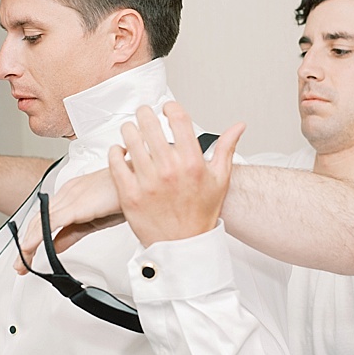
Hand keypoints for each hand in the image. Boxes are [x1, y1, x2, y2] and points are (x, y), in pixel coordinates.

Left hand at [15, 168, 125, 273]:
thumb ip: (73, 233)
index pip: (45, 218)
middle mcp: (68, 193)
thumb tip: (56, 246)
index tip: (29, 254)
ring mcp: (70, 197)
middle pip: (38, 220)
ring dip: (28, 244)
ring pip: (39, 222)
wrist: (143, 179)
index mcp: (73, 193)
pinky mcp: (75, 205)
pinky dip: (36, 237)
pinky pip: (49, 223)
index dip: (34, 237)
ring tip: (22, 262)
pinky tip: (30, 249)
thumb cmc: (127, 194)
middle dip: (26, 243)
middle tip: (21, 263)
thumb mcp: (96, 220)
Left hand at [108, 102, 244, 246]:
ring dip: (129, 129)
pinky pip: (115, 163)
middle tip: (144, 113)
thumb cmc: (201, 214)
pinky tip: (120, 150)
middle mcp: (170, 170)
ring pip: (130, 140)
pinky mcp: (130, 194)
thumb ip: (226, 148)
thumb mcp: (219, 179)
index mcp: (192, 163)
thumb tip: (238, 127)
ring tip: (131, 130)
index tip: (166, 108)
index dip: (170, 108)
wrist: (184, 246)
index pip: (179, 120)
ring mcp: (148, 182)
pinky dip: (115, 152)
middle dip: (145, 113)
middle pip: (150, 124)